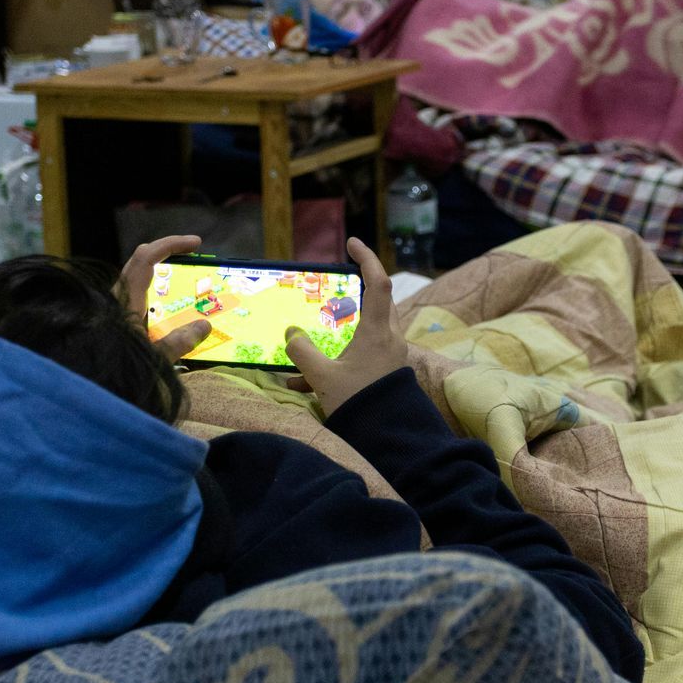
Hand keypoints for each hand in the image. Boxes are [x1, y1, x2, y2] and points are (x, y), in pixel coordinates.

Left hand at [121, 235, 209, 363]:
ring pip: (135, 277)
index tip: (195, 243)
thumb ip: (178, 342)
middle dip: (167, 252)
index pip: (146, 258)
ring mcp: (112, 306)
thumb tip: (204, 326)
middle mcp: (117, 297)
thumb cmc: (112, 370)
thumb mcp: (152, 359)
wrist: (83, 385)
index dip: (171, 244)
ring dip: (159, 272)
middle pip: (140, 261)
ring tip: (183, 282)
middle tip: (192, 255)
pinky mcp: (110, 318)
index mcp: (126, 299)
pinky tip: (165, 309)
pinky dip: (152, 291)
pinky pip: (133, 294)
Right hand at [285, 237, 407, 416]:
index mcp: (377, 332)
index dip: (367, 259)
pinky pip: (364, 355)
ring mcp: (391, 356)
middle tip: (335, 288)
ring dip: (344, 330)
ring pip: (369, 329)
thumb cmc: (359, 403)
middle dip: (356, 292)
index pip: (377, 283)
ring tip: (313, 341)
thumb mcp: (323, 377)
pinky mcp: (387, 373)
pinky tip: (306, 382)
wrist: (389, 438)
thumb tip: (291, 333)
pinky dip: (341, 358)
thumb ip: (304, 353)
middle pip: (377, 302)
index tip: (352, 243)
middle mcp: (389, 339)